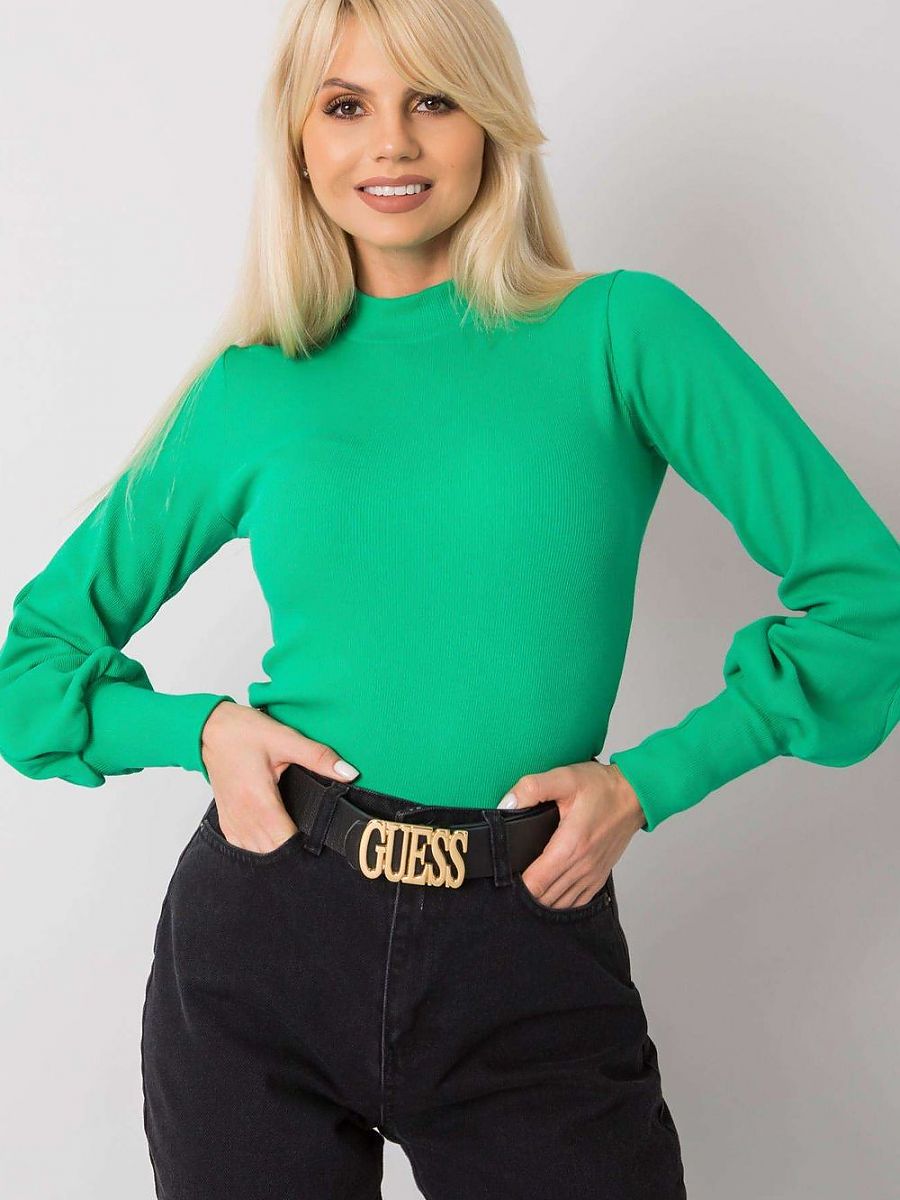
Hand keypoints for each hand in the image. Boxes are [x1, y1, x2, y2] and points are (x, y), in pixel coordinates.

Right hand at [199, 701, 359, 852]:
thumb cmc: (242, 732)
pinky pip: (244, 846)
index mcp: (258, 800)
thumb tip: (349, 773)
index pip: (285, 841)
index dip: (305, 846)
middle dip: (294, 850)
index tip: (321, 838)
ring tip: (296, 837)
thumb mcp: (285, 739)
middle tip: (314, 838)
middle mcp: (243, 816)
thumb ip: (318, 757)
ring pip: (257, 853)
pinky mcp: (227, 820)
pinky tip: (273, 834)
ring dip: (276, 850)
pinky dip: (259, 846)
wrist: (210, 729)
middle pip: (272, 852)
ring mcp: (232, 820)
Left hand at [499, 760, 646, 908]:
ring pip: (559, 903)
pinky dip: (560, 902)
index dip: (515, 885)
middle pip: (544, 898)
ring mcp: (592, 875)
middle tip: (508, 880)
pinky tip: (548, 894)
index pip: (535, 883)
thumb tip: (506, 804)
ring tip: (524, 887)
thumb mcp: (564, 777)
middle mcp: (582, 867)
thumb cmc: (602, 787)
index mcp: (571, 846)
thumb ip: (531, 788)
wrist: (635, 794)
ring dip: (540, 899)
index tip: (503, 875)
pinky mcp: (599, 877)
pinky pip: (576, 902)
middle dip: (523, 893)